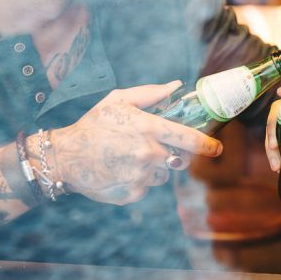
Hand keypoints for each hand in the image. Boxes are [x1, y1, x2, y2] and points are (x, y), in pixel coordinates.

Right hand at [53, 81, 222, 204]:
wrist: (64, 157)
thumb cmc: (92, 125)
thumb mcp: (118, 100)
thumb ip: (150, 94)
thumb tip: (176, 86)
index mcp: (149, 128)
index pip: (190, 139)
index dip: (208, 145)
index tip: (216, 148)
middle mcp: (148, 154)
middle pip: (180, 159)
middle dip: (174, 154)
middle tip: (153, 147)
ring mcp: (141, 176)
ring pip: (163, 174)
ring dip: (154, 167)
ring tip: (128, 157)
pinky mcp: (133, 193)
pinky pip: (146, 187)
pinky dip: (138, 180)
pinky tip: (119, 170)